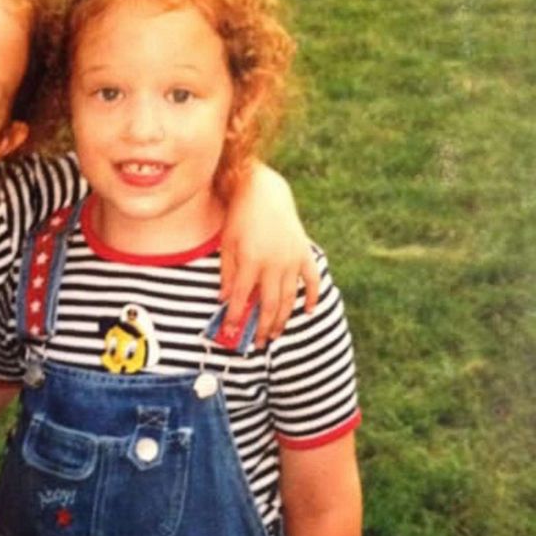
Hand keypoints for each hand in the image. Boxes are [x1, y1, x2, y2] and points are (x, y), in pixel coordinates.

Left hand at [220, 164, 319, 347]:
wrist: (264, 192)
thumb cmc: (239, 218)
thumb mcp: (227, 245)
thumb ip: (227, 274)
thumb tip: (224, 300)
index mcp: (251, 261)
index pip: (241, 299)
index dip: (235, 319)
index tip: (229, 334)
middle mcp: (274, 263)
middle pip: (269, 304)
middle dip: (261, 327)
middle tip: (256, 343)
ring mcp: (292, 259)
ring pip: (289, 297)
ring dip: (282, 319)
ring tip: (274, 334)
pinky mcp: (304, 252)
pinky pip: (312, 279)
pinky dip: (312, 296)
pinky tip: (308, 312)